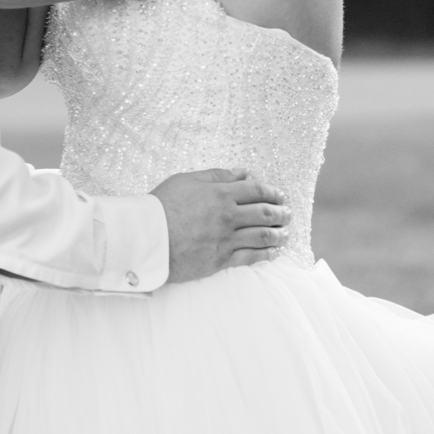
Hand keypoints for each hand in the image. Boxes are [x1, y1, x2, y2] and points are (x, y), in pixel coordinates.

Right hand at [154, 167, 291, 280]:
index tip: (281, 196)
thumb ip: (217, 176)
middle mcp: (227, 216)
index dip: (273, 193)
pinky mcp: (219, 260)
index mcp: (221, 194)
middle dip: (281, 213)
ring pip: (262, 236)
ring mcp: (225, 240)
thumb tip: (243, 173)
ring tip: (286, 233)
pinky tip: (274, 253)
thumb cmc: (161, 206)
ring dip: (279, 234)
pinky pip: (250, 258)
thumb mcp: (187, 180)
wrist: (144, 239)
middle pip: (265, 213)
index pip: (257, 191)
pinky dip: (266, 255)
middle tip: (288, 214)